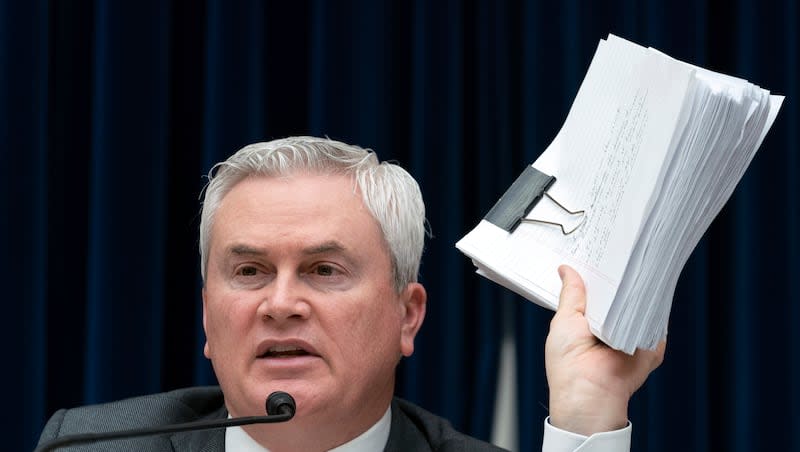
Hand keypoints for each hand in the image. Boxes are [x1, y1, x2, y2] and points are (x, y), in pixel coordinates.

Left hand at [545, 265, 665, 434]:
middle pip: (620, 293)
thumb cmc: (569, 366)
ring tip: (636, 263)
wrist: (590, 394)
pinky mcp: (650, 342)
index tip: (600, 247)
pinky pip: (656, 320)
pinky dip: (655, 307)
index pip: (597, 289)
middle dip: (619, 275)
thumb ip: (571, 294)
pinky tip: (651, 288)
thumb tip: (566, 269)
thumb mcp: (564, 320)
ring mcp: (632, 333)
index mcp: (588, 319)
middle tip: (621, 248)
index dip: (598, 271)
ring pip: (639, 303)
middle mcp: (611, 324)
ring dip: (637, 288)